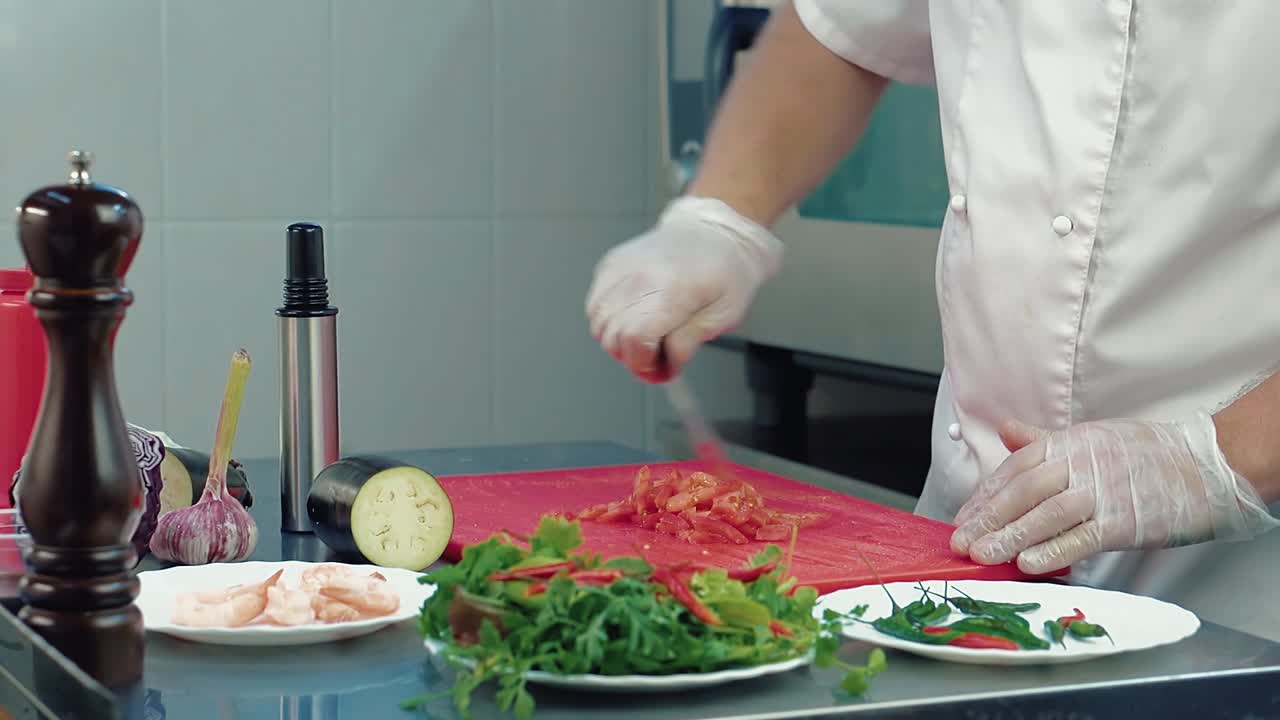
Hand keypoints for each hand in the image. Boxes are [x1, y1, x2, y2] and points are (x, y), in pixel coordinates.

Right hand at [585, 196, 782, 381]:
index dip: (643, 363)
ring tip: (645, 335)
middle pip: (611, 334)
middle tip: (655, 355)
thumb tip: (667, 364)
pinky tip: (633, 316)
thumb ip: (689, 342)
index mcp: (669, 291)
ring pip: (598, 321)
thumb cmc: (726, 270)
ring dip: (617, 338)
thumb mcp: (723, 314)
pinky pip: (596, 302)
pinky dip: (609, 317)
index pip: (633, 339)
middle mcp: (639, 277)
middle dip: (631, 355)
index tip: (660, 370)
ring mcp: (621, 268)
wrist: (716, 231)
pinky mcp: (612, 263)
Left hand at [949, 411, 1278, 574]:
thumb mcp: (1089, 437)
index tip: (962, 518)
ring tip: (982, 556)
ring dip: (1010, 537)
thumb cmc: (1144, 454)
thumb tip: (1005, 430)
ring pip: (1046, 515)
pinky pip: (1081, 537)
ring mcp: (1101, 493)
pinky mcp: (1123, 521)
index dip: (985, 495)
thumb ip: (1043, 440)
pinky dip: (1052, 551)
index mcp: (1068, 443)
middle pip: (1022, 491)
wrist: (1203, 466)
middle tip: (961, 541)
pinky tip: (1027, 564)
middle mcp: (1079, 465)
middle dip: (987, 518)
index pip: (1014, 469)